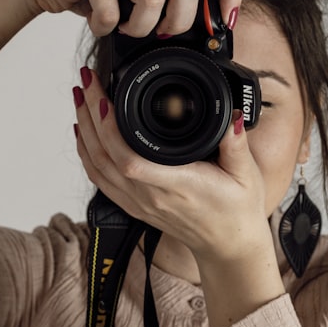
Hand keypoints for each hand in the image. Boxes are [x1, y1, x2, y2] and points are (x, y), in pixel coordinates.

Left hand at [72, 67, 269, 264]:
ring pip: (97, 166)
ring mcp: (138, 202)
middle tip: (87, 81)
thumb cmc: (236, 210)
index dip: (110, 130)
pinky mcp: (133, 206)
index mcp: (177, 185)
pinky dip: (86, 154)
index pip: (130, 159)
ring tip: (80, 98)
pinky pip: (99, 179)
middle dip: (90, 115)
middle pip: (105, 155)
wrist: (227, 245)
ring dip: (84, 130)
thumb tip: (234, 116)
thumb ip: (237, 144)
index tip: (104, 99)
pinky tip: (83, 132)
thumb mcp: (246, 175)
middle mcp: (150, 196)